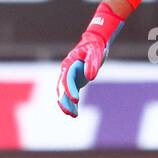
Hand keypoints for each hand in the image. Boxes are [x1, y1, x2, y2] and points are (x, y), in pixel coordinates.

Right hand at [57, 2, 123, 116]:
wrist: (94, 42)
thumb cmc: (94, 46)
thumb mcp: (95, 52)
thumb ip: (92, 64)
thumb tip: (90, 78)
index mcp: (69, 63)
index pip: (66, 80)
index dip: (70, 90)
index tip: (76, 100)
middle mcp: (66, 71)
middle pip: (61, 88)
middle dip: (64, 101)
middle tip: (69, 112)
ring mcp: (69, 76)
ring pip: (64, 93)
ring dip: (67, 104)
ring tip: (73, 115)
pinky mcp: (75, 81)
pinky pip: (71, 94)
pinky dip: (72, 103)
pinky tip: (75, 113)